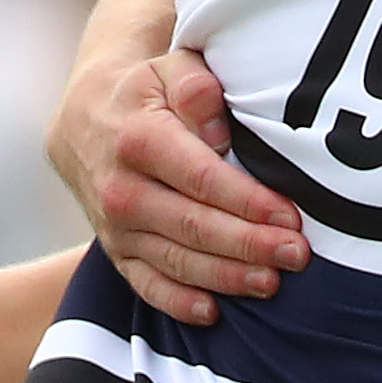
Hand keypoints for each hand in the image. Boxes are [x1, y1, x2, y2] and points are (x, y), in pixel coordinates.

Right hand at [47, 45, 304, 325]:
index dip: (249, 202)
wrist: (85, 122)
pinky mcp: (116, 252)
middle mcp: (123, 189)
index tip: (290, 216)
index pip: (203, 179)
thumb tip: (218, 130)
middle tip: (297, 255)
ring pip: (177, 261)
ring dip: (227, 277)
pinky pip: (146, 285)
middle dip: (250, 244)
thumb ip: (197, 88)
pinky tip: (213, 312)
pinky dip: (178, 303)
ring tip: (272, 282)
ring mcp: (116, 227)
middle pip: (195, 226)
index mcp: (139, 140)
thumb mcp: (169, 70)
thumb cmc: (146, 94)